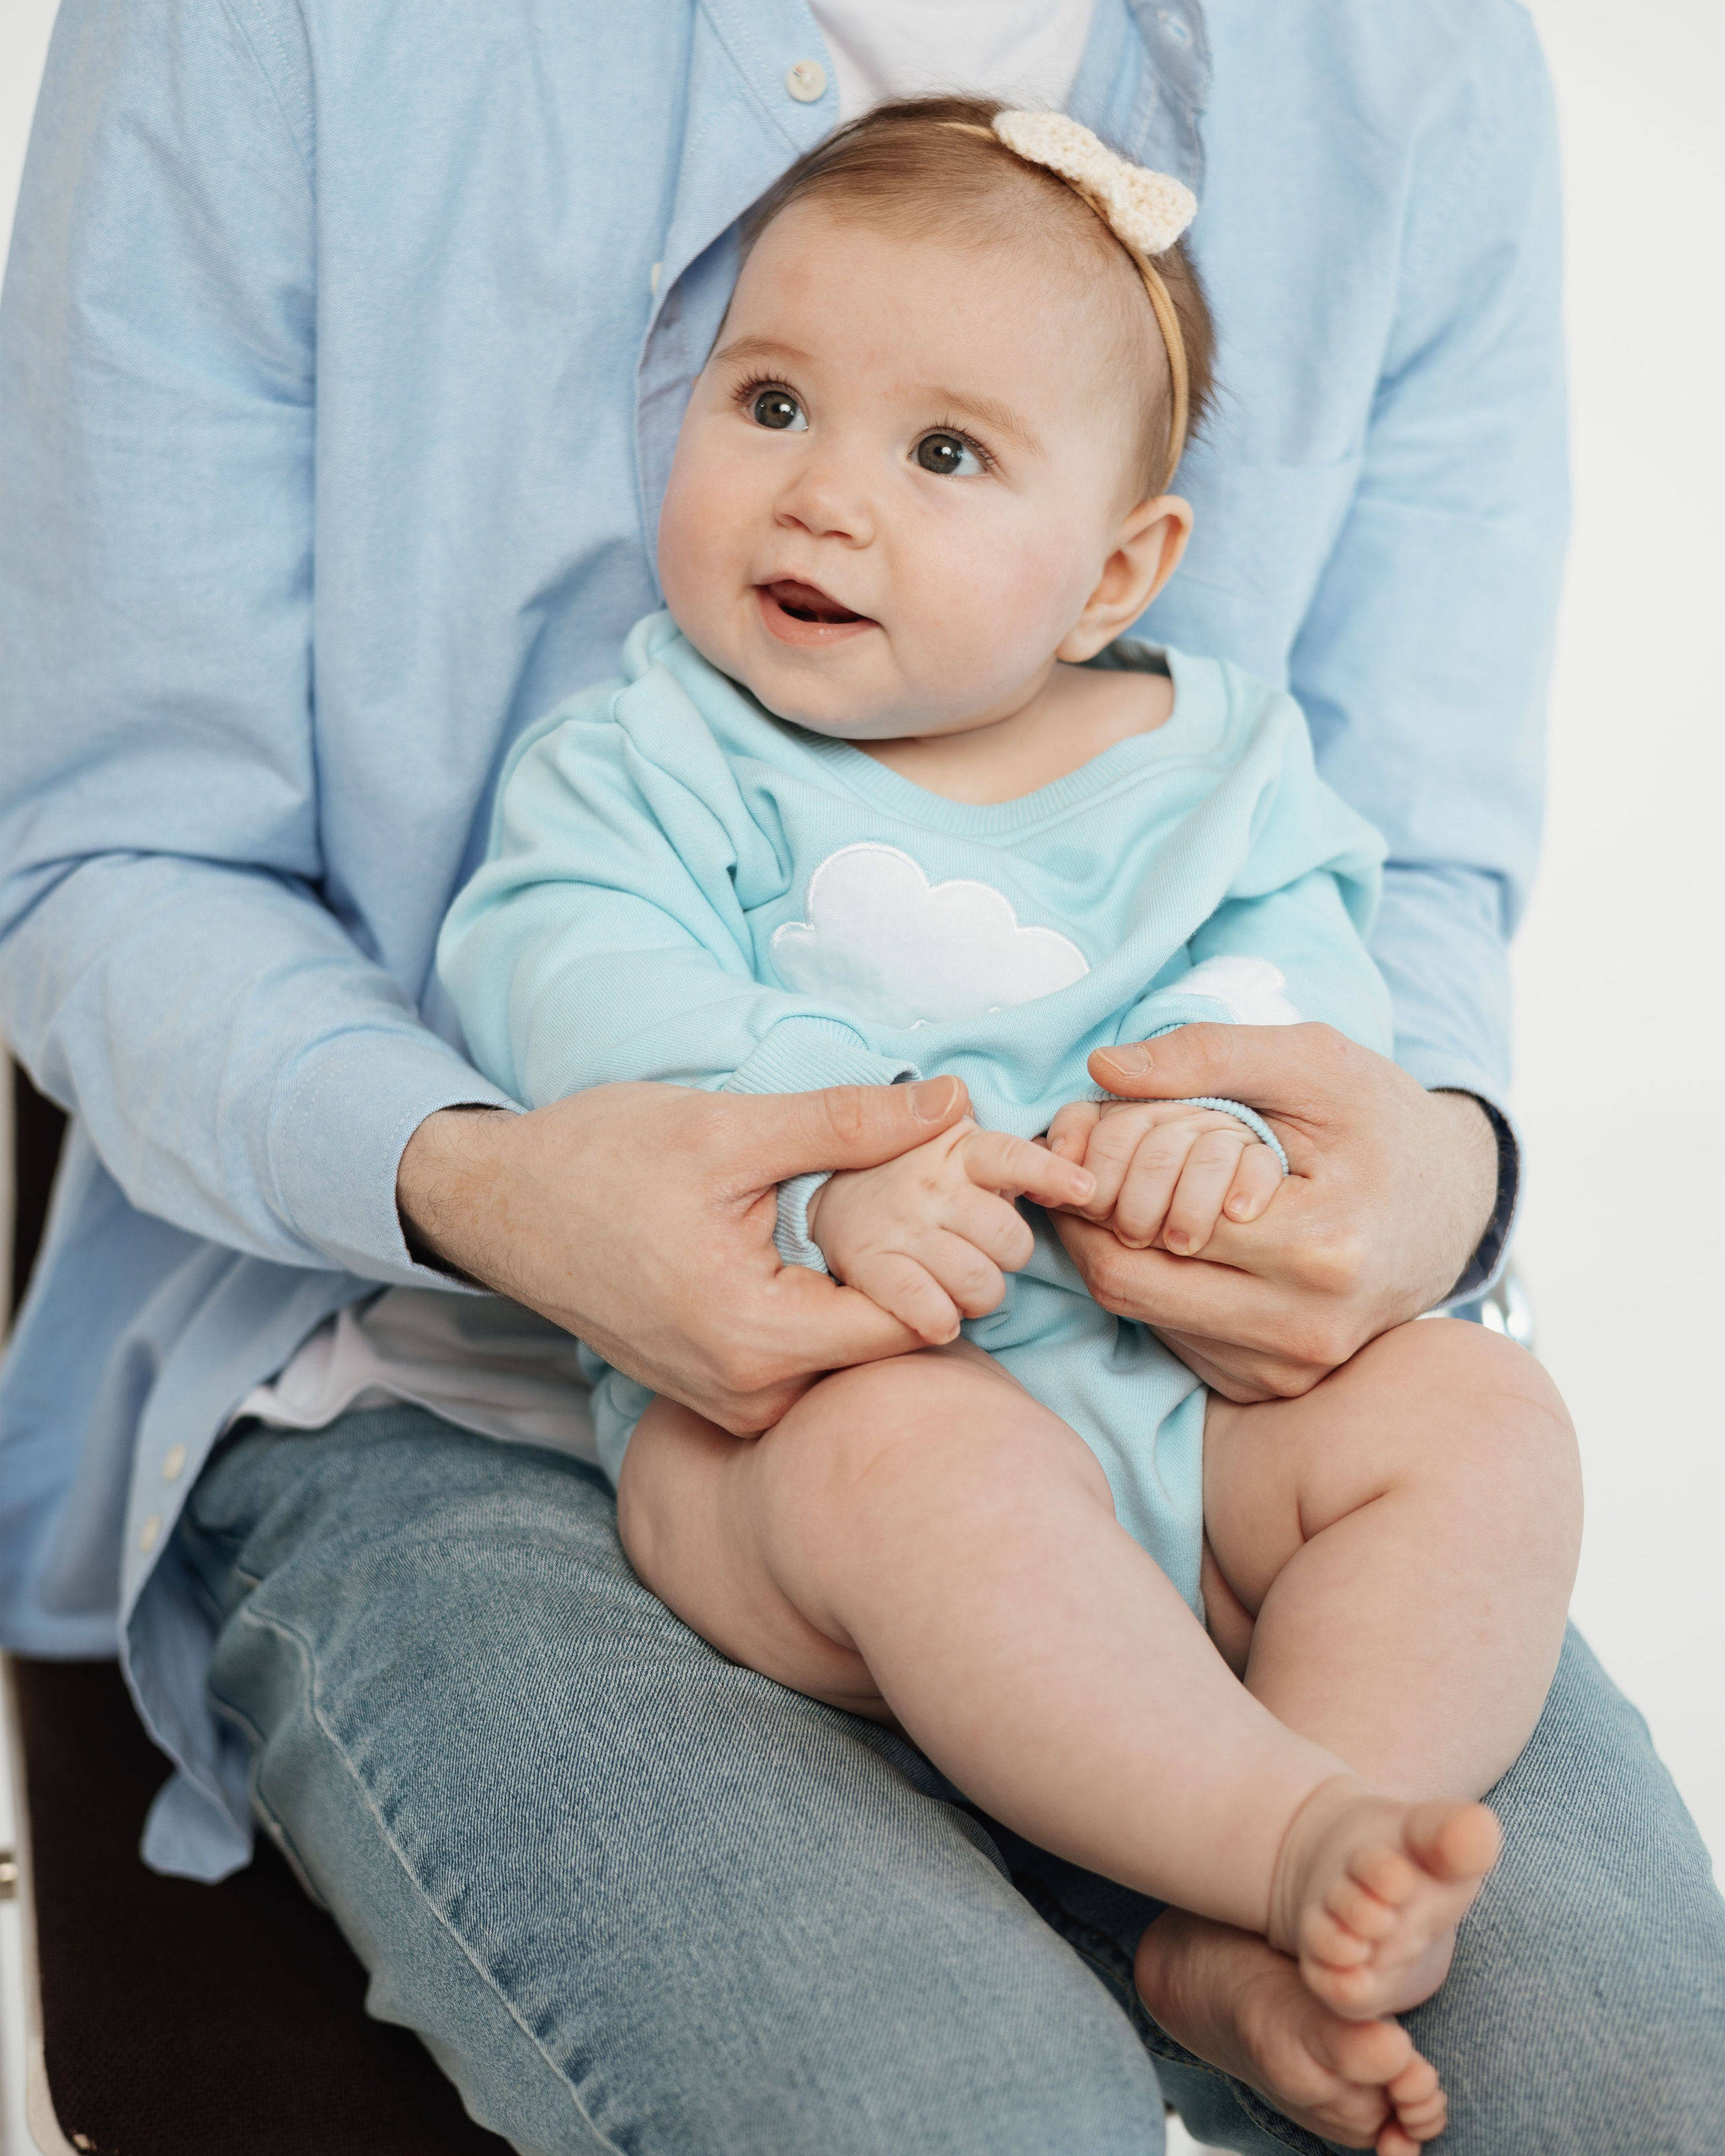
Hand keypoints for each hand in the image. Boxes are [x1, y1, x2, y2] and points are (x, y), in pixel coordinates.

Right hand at [396, 1077, 971, 1433]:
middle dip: (913, 1269)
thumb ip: (849, 1123)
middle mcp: (748, 1394)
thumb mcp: (729, 1129)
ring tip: (854, 1215)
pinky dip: (827, 1307)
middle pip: (887, 1344)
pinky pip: (807, 1361)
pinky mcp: (718, 1393)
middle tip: (912, 1196)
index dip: (945, 1253)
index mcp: (756, 1338)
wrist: (497, 1204)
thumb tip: (956, 1101)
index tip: (941, 1192)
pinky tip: (811, 1246)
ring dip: (870, 1289)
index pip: (912, 1320)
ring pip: (850, 1355)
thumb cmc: (599, 1160)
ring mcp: (731, 1403)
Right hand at [807, 1118, 1094, 1343]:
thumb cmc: (916, 1178)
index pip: (1014, 1158)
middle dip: (1009, 1259)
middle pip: (1009, 1238)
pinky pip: (929, 1308)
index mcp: (958, 1149)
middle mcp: (929, 1183)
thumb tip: (1077, 1180)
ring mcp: (897, 1224)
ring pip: (978, 1282)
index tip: (1086, 1189)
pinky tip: (938, 1316)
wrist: (824, 1191)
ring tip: (960, 1286)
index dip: (1053, 1174)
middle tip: (986, 1256)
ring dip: (980, 1297)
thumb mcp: (959, 1152)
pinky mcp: (867, 1263)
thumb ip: (1012, 1164)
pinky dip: (943, 1320)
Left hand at [1051, 1025, 1498, 1402]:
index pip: (1148, 1220)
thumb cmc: (1383, 1123)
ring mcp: (1288, 1368)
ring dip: (1114, 1250)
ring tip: (1134, 1189)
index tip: (1090, 1128)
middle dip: (1089, 1217)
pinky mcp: (1272, 1385)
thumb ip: (1208, 1056)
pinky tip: (1171, 1231)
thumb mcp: (1313, 1064)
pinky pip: (1170, 1336)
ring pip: (1139, 1313)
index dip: (1104, 1169)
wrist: (1455, 1203)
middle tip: (1084, 1163)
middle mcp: (1302, 1330)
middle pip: (1126, 1280)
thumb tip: (1102, 1069)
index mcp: (1317, 1251)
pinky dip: (1153, 1281)